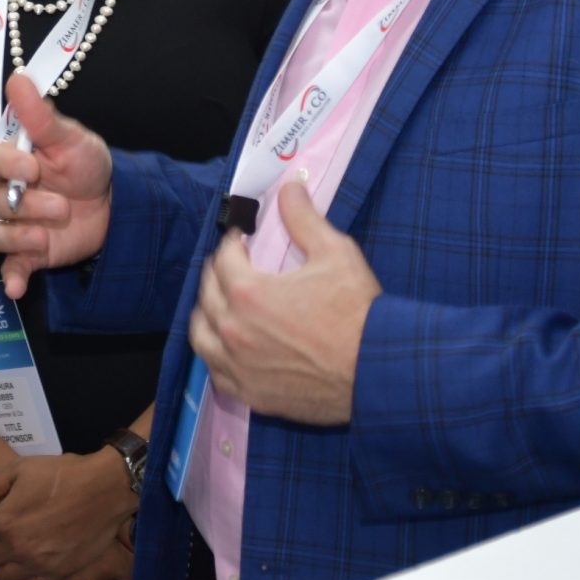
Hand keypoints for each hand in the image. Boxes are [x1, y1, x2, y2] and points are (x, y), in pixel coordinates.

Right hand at [0, 72, 113, 298]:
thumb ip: (41, 114)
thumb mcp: (71, 138)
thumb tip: (18, 77)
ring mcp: (17, 224)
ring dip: (21, 236)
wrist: (115, 204)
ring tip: (48, 234)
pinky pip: (9, 268)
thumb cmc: (87, 165)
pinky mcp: (29, 254)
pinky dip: (12, 278)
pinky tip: (17, 288)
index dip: (7, 164)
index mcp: (14, 160)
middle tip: (61, 204)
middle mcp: (9, 192)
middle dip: (26, 203)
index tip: (34, 166)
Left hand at [0, 450, 137, 579]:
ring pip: (3, 577)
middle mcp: (17, 549)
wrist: (105, 489)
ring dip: (3, 562)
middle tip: (1, 530)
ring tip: (15, 547)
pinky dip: (25, 578)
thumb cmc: (61, 474)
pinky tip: (30, 563)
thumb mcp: (19, 468)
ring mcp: (38, 565)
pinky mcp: (59, 575)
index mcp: (4, 521)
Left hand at [189, 183, 379, 424]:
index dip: (233, 243)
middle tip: (232, 266)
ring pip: (201, 334)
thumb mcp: (335, 253)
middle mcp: (234, 330)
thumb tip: (288, 186)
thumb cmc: (358, 312)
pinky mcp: (250, 394)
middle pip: (207, 293)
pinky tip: (227, 346)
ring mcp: (238, 365)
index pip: (223, 258)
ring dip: (207, 313)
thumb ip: (303, 218)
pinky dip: (216, 354)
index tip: (243, 239)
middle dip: (217, 273)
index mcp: (249, 292)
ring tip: (221, 304)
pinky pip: (215, 372)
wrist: (378, 371)